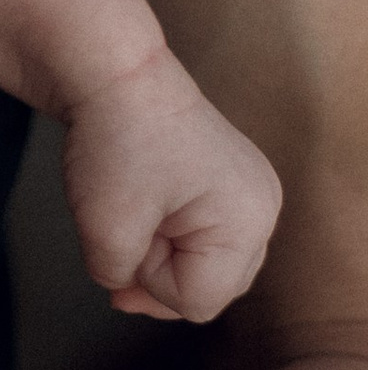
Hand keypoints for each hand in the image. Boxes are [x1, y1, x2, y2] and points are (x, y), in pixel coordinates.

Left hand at [61, 44, 282, 322]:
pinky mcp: (229, 182)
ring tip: (134, 206)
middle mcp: (263, 209)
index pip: (197, 301)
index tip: (124, 231)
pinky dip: (167, 231)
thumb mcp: (105, 228)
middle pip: (211, 287)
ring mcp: (250, 193)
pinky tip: (144, 202)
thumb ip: (119, 278)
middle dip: (157, 272)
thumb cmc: (114, 137)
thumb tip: (125, 288)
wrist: (110, 67)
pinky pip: (202, 235)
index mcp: (248, 221)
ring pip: (205, 264)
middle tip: (125, 225)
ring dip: (160, 252)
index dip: (148, 281)